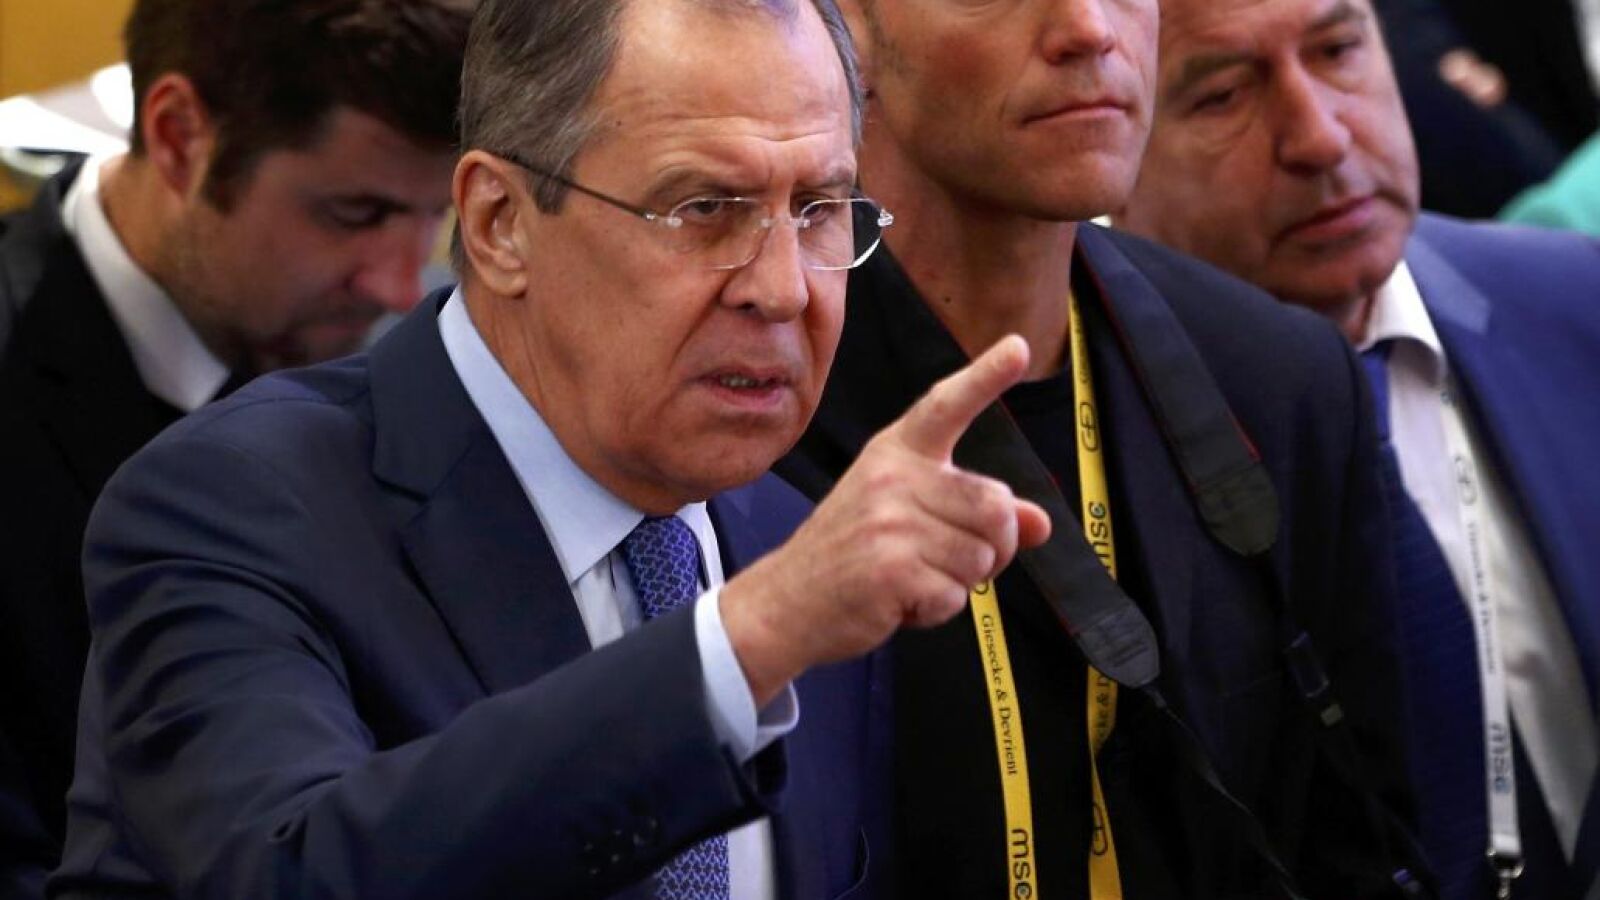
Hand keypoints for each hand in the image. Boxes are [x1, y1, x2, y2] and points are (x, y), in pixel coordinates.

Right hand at [721, 335, 1051, 703]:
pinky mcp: (891, 569)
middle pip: (996, 506)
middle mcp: (893, 477)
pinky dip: (938, 610)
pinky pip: (956, 595)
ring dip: (961, 582)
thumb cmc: (852, 553)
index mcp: (896, 452)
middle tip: (950, 561)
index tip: (1019, 347)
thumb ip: (972, 511)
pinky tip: (901, 602)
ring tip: (914, 578)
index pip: (946, 406)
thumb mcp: (907, 514)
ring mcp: (889, 522)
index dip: (986, 377)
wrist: (788, 601)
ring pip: (982, 557)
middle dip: (994, 547)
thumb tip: (1039, 523)